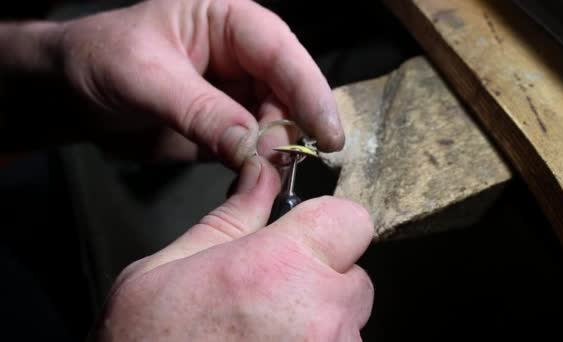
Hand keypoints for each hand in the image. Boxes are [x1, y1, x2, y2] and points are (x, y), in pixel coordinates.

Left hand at [54, 0, 342, 167]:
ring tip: (265, 172)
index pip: (281, 52)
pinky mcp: (228, 124)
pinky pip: (256, 145)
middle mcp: (242, 54)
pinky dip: (258, 164)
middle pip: (290, 89)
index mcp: (229, 20)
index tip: (329, 135)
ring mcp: (237, 91)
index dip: (309, 92)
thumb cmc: (100, 61)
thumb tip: (254, 148)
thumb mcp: (147, 78)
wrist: (71, 92)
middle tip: (289, 162)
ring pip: (278, 121)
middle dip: (294, 126)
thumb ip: (202, 111)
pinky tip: (255, 177)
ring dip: (277, 149)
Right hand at [95, 156, 373, 340]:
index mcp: (280, 266)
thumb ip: (232, 218)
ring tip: (265, 335)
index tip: (304, 238)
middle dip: (323, 280)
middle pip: (354, 277)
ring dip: (320, 324)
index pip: (352, 220)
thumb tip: (261, 177)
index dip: (328, 225)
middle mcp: (321, 315)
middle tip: (272, 297)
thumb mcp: (168, 269)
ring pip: (349, 323)